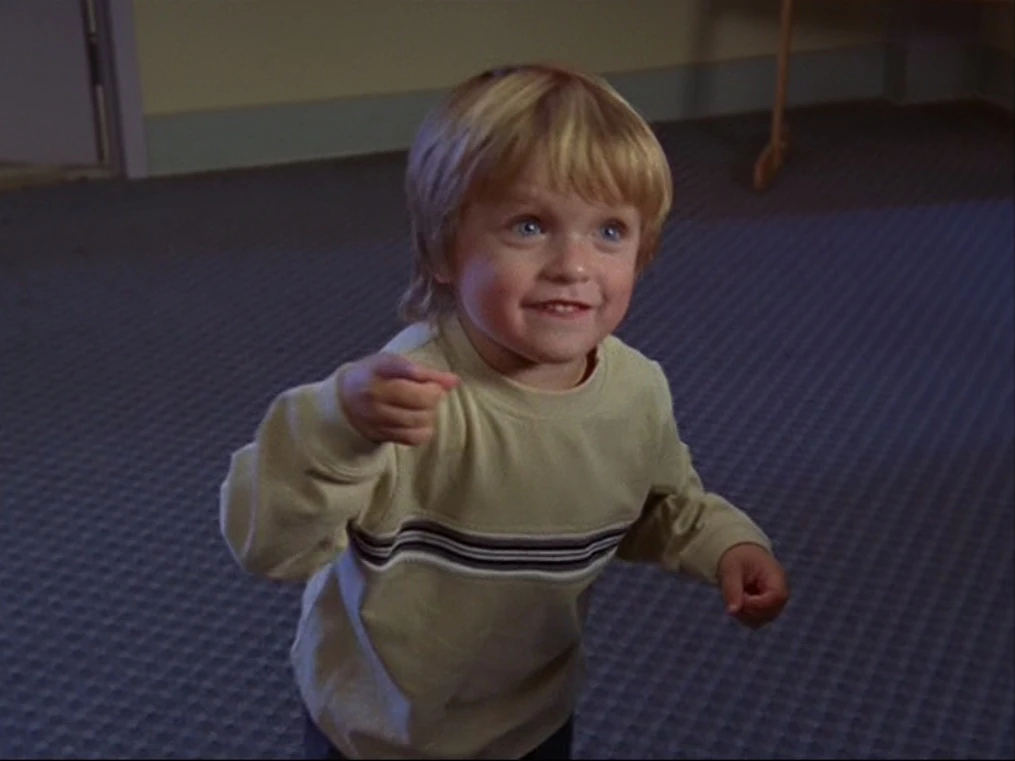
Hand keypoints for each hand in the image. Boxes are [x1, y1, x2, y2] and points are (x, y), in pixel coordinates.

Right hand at [340, 353, 459, 445]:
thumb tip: (454, 381)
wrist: (345, 399)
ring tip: (426, 406)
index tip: (448, 379)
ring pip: (417, 419)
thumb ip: (425, 372)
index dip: (426, 375)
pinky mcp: (378, 433)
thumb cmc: (376, 376)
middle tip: (434, 392)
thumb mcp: (394, 363)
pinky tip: (422, 422)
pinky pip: (411, 437)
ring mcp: (374, 416)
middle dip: (435, 395)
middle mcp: (373, 392)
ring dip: (430, 413)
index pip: (402, 368)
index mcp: (377, 368)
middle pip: (417, 398)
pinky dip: (424, 431)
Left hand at [717, 543, 788, 628]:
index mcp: (776, 576)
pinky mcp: (764, 610)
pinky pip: (754, 621)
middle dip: (748, 608)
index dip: (759, 603)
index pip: (777, 597)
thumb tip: (732, 612)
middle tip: (733, 595)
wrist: (740, 555)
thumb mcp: (731, 569)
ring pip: (761, 620)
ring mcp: (773, 603)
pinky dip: (742, 614)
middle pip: (770, 612)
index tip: (742, 598)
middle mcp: (779, 592)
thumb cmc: (737, 558)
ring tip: (735, 595)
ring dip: (743, 613)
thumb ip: (732, 590)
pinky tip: (737, 600)